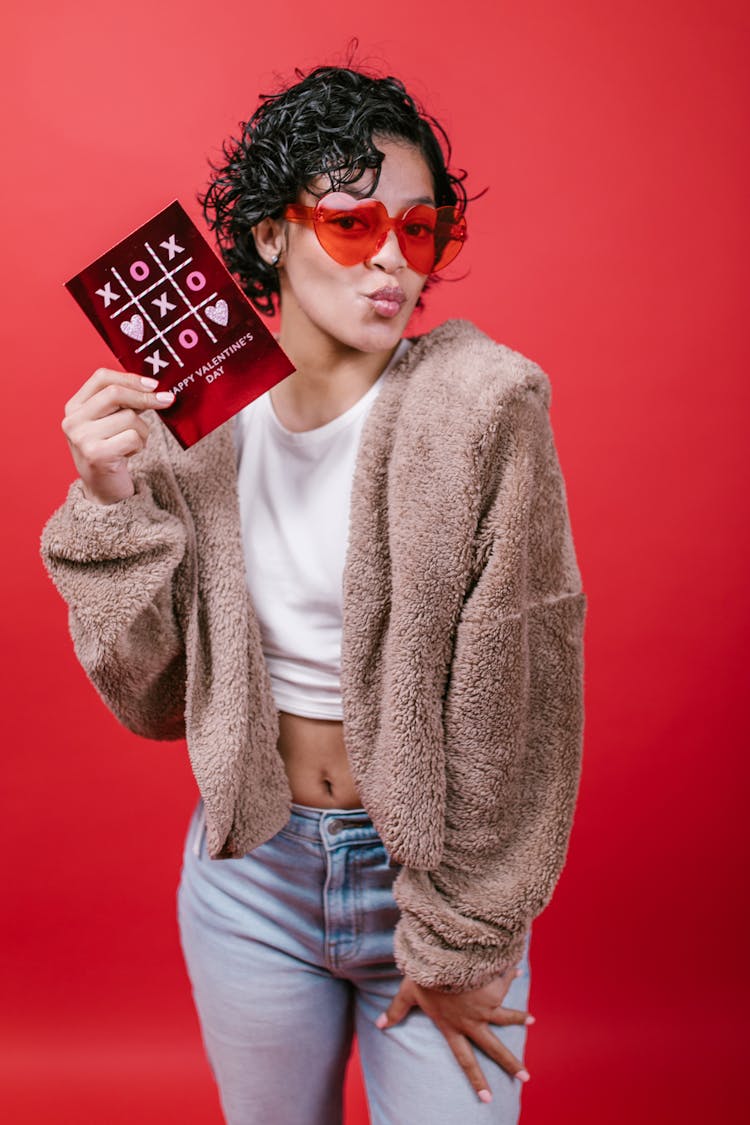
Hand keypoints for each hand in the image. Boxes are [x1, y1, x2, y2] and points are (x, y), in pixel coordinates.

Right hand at [61, 368, 174, 504]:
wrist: (103, 489)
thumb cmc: (111, 451)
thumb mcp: (110, 422)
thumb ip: (123, 402)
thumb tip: (154, 387)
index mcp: (74, 407)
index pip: (101, 378)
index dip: (130, 378)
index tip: (153, 384)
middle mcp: (73, 421)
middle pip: (115, 393)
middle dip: (145, 397)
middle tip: (167, 400)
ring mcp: (82, 438)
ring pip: (129, 418)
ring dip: (142, 431)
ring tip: (133, 443)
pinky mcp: (97, 455)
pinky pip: (133, 437)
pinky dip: (140, 445)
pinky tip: (130, 453)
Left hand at [375, 964, 532, 1103]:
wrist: (442, 959)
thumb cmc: (423, 976)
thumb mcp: (407, 993)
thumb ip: (396, 1010)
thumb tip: (379, 1025)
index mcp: (452, 1027)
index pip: (465, 1060)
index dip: (476, 1079)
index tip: (487, 1097)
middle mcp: (472, 1021)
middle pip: (494, 1048)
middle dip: (510, 1064)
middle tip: (526, 1078)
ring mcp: (485, 1006)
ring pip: (506, 1018)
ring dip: (520, 1019)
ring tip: (533, 1021)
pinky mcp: (492, 988)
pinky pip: (503, 981)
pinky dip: (510, 973)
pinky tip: (516, 968)